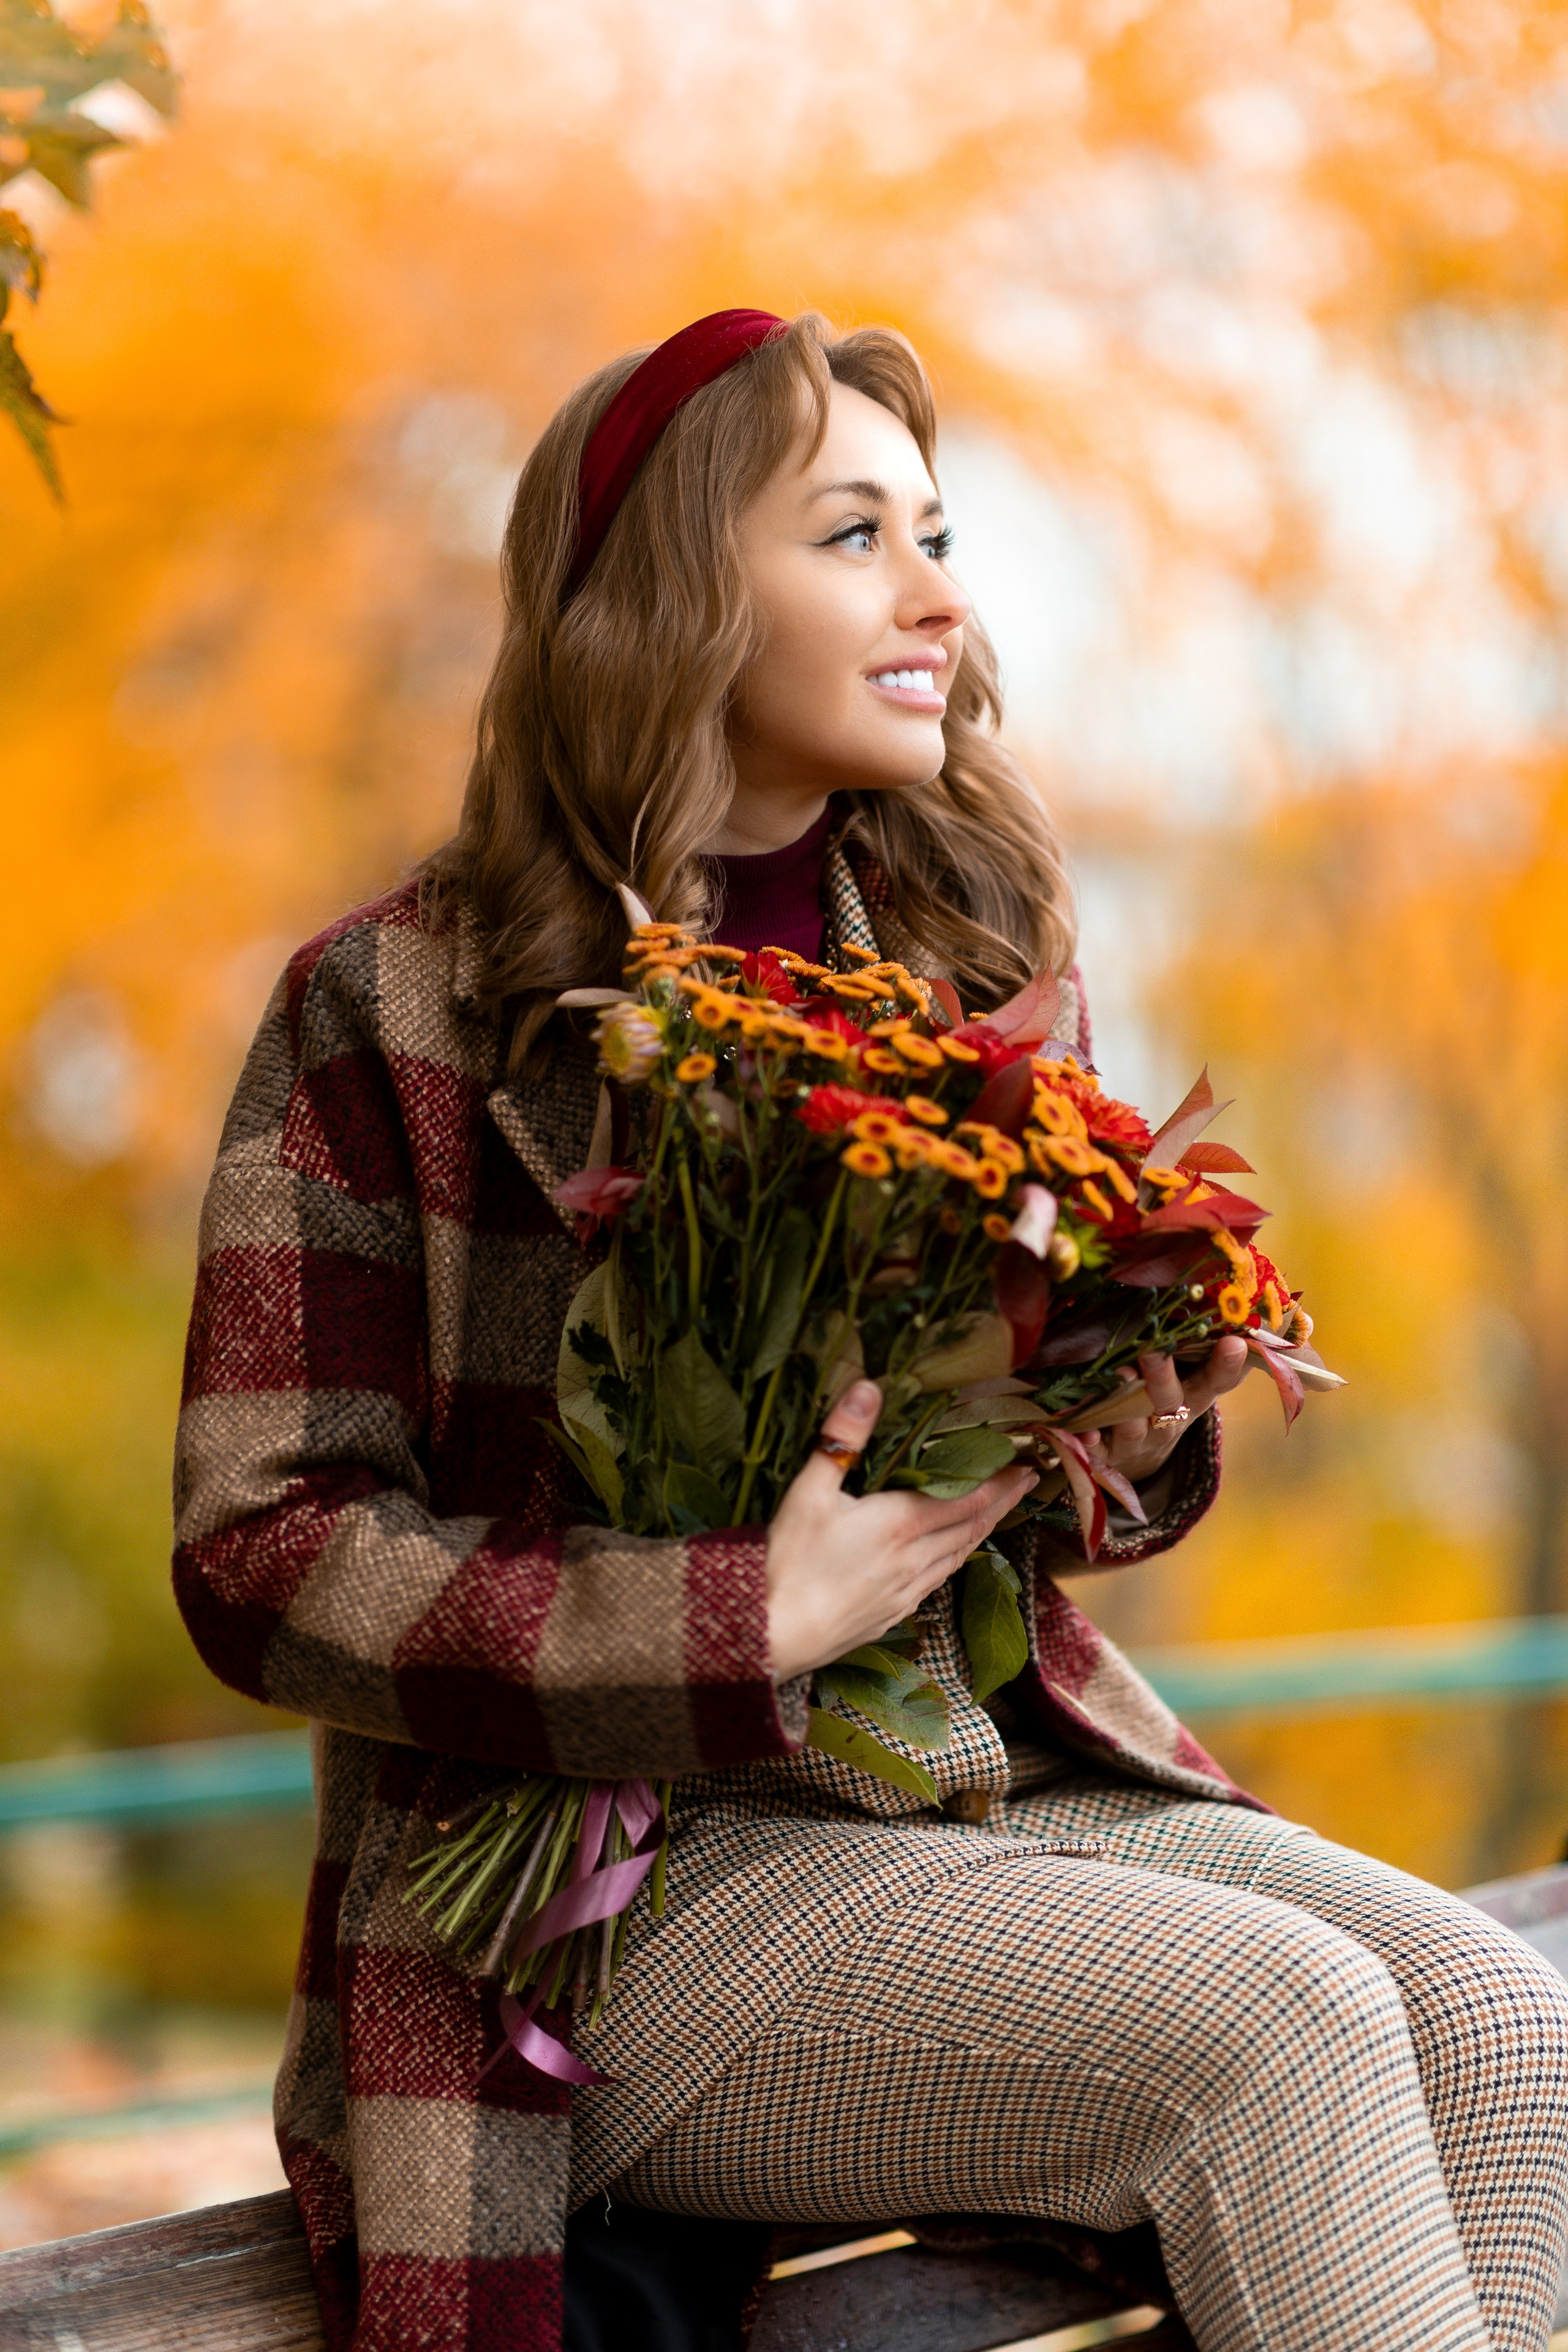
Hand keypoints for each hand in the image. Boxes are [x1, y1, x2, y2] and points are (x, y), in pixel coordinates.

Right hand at [764, 1380, 1038, 1683]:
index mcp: (899, 1523)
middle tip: (1026, 1483)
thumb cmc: (788, 1562)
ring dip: (981, 1532)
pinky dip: (953, 1562)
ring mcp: (905, 1592)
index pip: (967, 1498)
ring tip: (997, 1516)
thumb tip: (869, 1388)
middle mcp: (913, 1559)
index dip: (999, 1482)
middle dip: (1001, 1503)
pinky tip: (948, 1560)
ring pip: (957, 1556)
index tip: (1026, 1465)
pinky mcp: (891, 1615)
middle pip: (970, 1527)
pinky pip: (936, 1582)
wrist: (773, 1637)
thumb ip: (842, 1438)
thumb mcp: (808, 1492)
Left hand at [1077, 1336, 1248, 1490]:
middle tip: (1153, 1351)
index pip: (1217, 1381)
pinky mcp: (1108, 1454)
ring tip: (1119, 1378)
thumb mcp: (1192, 1379)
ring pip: (1134, 1427)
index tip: (1234, 1343)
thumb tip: (1235, 1315)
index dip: (1226, 1365)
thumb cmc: (1168, 1399)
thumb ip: (1204, 1348)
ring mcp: (1137, 1440)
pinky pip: (1099, 1450)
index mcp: (1194, 1398)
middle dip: (1162, 1377)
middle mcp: (1168, 1421)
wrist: (1142, 1455)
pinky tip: (1084, 1430)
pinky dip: (1091, 1440)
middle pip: (1169, 1400)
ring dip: (1127, 1408)